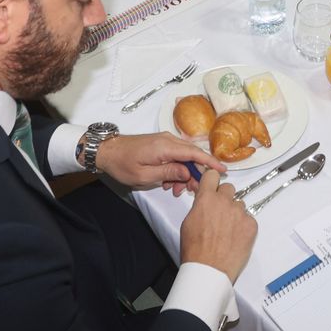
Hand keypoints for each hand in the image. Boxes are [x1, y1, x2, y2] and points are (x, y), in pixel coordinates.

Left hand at [97, 132, 225, 192]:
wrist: (107, 151)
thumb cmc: (123, 164)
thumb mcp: (145, 175)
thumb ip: (169, 172)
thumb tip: (188, 172)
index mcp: (166, 147)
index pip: (195, 153)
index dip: (210, 162)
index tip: (223, 170)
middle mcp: (168, 140)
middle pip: (192, 156)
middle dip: (196, 174)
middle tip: (193, 190)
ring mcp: (165, 141)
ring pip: (184, 157)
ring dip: (184, 174)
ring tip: (175, 189)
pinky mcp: (161, 144)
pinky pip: (176, 156)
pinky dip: (177, 169)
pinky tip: (169, 182)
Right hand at [179, 170, 257, 281]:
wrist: (209, 269)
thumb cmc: (195, 250)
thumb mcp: (188, 222)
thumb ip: (200, 206)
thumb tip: (205, 200)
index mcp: (206, 199)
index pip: (213, 175)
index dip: (212, 182)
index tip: (213, 187)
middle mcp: (225, 202)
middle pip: (229, 188)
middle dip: (224, 198)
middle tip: (220, 213)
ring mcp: (240, 213)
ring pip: (240, 205)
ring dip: (235, 213)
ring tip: (227, 231)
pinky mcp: (251, 224)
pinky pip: (248, 219)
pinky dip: (243, 226)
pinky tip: (235, 238)